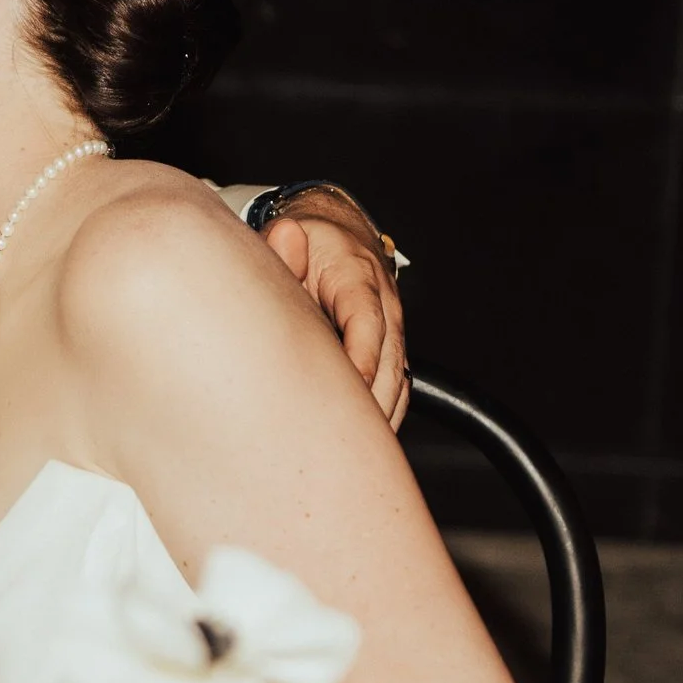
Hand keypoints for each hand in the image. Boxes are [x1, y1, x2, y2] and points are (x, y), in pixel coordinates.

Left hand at [264, 200, 407, 428]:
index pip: (365, 322)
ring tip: (353, 449)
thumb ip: (284, 249)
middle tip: (341, 439)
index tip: (350, 390)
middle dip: (371, 402)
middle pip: (389, 359)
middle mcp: (383, 302)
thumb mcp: (289, 237)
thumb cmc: (307, 242)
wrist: (337, 233)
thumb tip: (285, 236)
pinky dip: (386, 409)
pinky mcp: (390, 343)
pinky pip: (396, 381)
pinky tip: (367, 436)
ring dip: (381, 414)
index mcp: (357, 276)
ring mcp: (391, 324)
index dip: (360, 359)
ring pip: (398, 377)